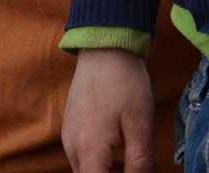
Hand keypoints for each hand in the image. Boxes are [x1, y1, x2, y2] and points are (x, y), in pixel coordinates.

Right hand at [62, 49, 155, 172]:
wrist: (104, 48)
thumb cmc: (125, 83)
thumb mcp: (140, 124)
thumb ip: (139, 161)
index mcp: (89, 150)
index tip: (132, 172)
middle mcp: (72, 147)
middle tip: (134, 168)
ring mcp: (68, 136)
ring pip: (84, 169)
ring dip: (104, 172)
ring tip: (128, 161)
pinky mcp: (69, 126)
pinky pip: (80, 155)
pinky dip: (97, 160)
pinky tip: (116, 148)